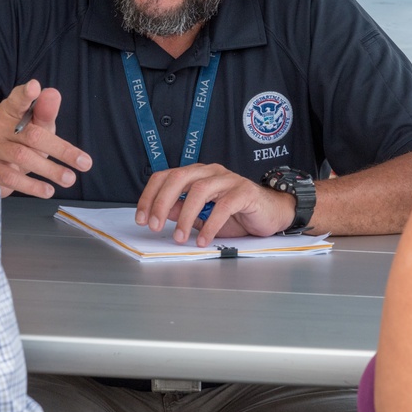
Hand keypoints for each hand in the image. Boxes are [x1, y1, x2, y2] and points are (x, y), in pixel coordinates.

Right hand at [0, 80, 91, 196]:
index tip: (34, 87)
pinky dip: (32, 186)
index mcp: (11, 111)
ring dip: (50, 169)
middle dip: (61, 149)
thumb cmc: (19, 139)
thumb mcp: (35, 124)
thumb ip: (45, 112)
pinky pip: (11, 178)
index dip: (26, 94)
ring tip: (70, 179)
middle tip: (85, 163)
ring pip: (22, 157)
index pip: (18, 100)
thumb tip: (52, 93)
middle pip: (32, 135)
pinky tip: (48, 190)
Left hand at [135, 163, 295, 246]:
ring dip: (185, 216)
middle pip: (178, 178)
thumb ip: (181, 211)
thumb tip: (160, 214)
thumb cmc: (236, 213)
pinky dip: (209, 224)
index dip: (149, 196)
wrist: (271, 213)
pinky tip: (202, 239)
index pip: (165, 177)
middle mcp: (210, 172)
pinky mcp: (244, 191)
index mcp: (196, 174)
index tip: (141, 218)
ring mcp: (228, 179)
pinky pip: (223, 206)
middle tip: (154, 226)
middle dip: (162, 203)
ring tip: (179, 237)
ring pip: (199, 191)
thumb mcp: (202, 215)